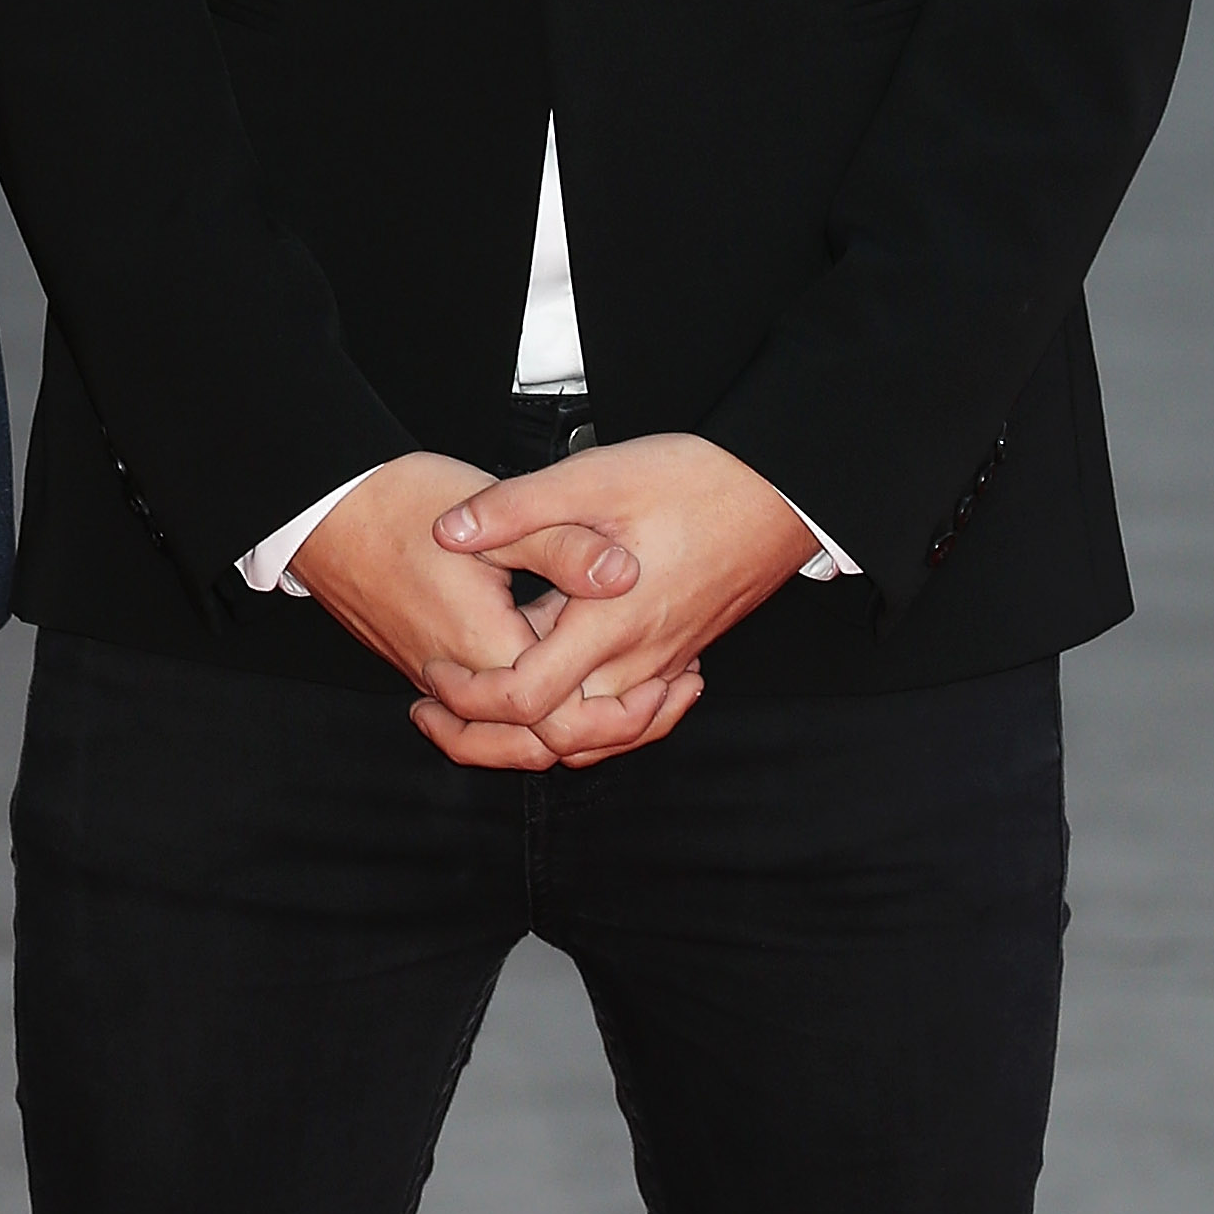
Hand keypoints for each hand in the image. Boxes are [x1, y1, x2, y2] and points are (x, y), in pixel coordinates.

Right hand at [291, 452, 644, 773]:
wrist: (323, 506)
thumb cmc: (396, 503)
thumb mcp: (492, 512)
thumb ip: (562, 547)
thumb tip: (625, 575)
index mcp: (484, 646)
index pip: (564, 717)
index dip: (625, 712)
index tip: (667, 682)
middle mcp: (458, 676)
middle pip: (537, 748)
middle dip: (606, 736)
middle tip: (658, 703)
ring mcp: (436, 676)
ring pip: (506, 741)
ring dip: (565, 732)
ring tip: (620, 709)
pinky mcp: (424, 663)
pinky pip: (482, 715)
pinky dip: (523, 717)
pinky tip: (551, 682)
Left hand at [415, 432, 816, 770]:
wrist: (779, 493)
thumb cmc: (695, 481)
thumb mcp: (594, 477)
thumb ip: (518, 509)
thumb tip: (451, 532)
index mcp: (607, 623)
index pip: (526, 698)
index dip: (470, 698)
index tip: (434, 673)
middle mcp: (637, 659)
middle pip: (559, 736)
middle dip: (494, 734)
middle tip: (441, 705)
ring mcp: (664, 664)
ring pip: (596, 732)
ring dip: (541, 728)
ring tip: (487, 702)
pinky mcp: (682, 656)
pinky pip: (628, 713)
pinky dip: (590, 718)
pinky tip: (567, 683)